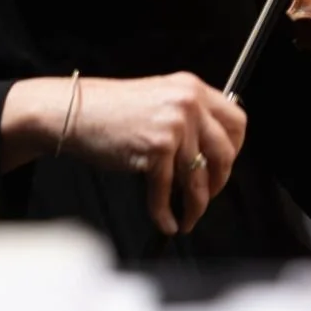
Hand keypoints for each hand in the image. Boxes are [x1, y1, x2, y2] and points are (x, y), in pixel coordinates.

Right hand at [3, 72, 245, 234]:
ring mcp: (173, 125)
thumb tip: (212, 156)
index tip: (224, 166)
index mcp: (192, 87)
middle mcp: (188, 103)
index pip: (237, 120)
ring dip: (195, 207)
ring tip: (187, 219)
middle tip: (207, 196)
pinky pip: (168, 192)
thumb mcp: (159, 99)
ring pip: (199, 179)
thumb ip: (187, 117)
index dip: (236, 150)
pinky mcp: (155, 149)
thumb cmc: (111, 110)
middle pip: (226, 153)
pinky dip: (166, 214)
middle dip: (219, 183)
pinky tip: (166, 222)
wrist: (74, 110)